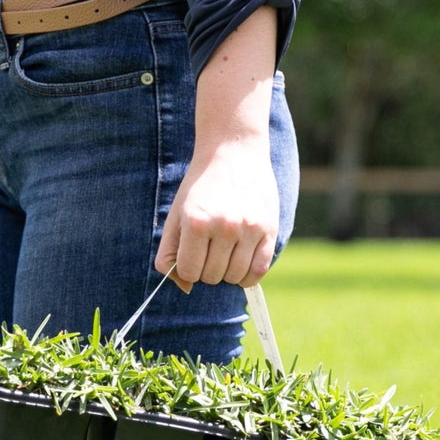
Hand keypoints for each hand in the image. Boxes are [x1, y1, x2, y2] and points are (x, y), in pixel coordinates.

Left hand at [156, 134, 278, 290]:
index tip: (192, 255)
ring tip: (225, 252)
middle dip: (207, 270)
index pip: (189, 272)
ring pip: (235, 277)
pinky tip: (241, 262)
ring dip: (227, 273)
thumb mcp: (176, 215)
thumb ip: (170, 253)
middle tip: (209, 250)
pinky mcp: (269, 229)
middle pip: (212, 277)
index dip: (188, 269)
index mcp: (196, 222)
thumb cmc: (200, 187)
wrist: (234, 151)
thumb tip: (185, 288)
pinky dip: (248, 276)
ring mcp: (249, 228)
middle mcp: (224, 225)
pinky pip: (259, 271)